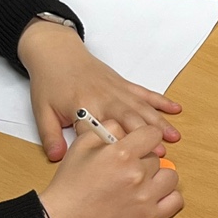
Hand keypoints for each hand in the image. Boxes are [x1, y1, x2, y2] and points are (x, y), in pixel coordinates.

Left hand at [19, 19, 182, 161]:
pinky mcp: (124, 84)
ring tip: (174, 137)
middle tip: (160, 153)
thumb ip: (50, 136)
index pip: (99, 133)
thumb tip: (57, 158)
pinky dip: (161, 101)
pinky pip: (145, 93)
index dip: (112, 150)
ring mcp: (117, 91)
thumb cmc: (49, 82)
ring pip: (142, 108)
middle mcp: (104, 99)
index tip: (125, 165)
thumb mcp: (41, 111)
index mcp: (83, 107)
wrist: (55, 52)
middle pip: (128, 119)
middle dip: (145, 137)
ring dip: (159, 122)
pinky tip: (176, 109)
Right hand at [40, 121, 182, 217]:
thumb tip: (125, 126)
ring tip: (142, 182)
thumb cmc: (69, 184)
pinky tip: (155, 195)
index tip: (138, 144)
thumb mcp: (81, 146)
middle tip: (125, 169)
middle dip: (143, 160)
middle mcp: (137, 173)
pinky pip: (176, 201)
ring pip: (170, 177)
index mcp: (121, 153)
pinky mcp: (149, 217)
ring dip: (159, 177)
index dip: (145, 137)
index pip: (153, 134)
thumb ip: (106, 129)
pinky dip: (169, 197)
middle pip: (156, 157)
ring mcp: (145, 197)